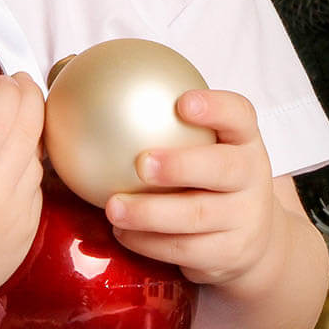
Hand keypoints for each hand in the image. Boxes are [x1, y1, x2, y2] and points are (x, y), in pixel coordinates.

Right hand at [0, 72, 43, 328]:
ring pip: (37, 160)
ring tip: (17, 114)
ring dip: (31, 132)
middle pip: (27, 132)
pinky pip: (37, 188)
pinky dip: (31, 165)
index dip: (8, 92)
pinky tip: (16, 154)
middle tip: (19, 82)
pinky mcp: (25, 238)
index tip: (2, 77)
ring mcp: (14, 220)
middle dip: (29, 99)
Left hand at [104, 89, 276, 287]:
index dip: (215, 107)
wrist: (253, 237)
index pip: (239, 115)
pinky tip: (122, 231)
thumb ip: (155, 115)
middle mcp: (251, 177)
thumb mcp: (202, 144)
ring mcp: (245, 218)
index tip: (182, 103)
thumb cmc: (208, 176)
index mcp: (244, 140)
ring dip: (151, 213)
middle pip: (224, 169)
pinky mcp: (230, 254)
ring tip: (113, 207)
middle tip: (141, 164)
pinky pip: (185, 250)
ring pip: (199, 216)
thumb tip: (74, 74)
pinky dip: (149, 242)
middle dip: (182, 166)